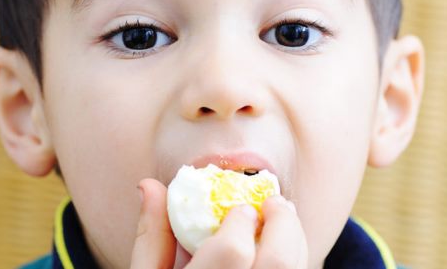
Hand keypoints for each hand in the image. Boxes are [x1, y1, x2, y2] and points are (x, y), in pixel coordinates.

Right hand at [130, 179, 307, 268]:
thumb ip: (151, 237)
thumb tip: (150, 185)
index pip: (232, 252)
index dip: (240, 221)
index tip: (239, 208)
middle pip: (279, 261)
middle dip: (282, 223)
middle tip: (275, 203)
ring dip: (295, 242)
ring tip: (282, 223)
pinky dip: (296, 264)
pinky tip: (282, 255)